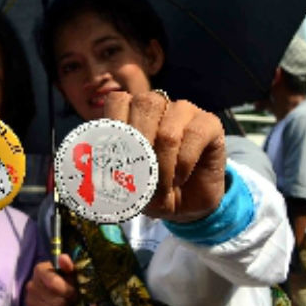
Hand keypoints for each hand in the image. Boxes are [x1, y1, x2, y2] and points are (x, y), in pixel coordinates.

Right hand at [25, 255, 77, 305]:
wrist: (52, 290)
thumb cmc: (63, 279)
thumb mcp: (68, 271)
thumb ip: (68, 265)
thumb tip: (63, 258)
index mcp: (40, 270)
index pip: (54, 283)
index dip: (68, 290)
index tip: (73, 291)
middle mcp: (31, 284)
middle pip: (57, 301)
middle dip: (68, 303)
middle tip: (71, 301)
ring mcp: (29, 300)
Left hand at [104, 91, 225, 222]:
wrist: (188, 204)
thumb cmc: (152, 188)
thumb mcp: (128, 181)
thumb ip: (113, 165)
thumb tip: (96, 166)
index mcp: (131, 112)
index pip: (118, 101)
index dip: (116, 126)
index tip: (117, 159)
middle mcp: (158, 104)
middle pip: (144, 107)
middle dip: (140, 149)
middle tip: (142, 178)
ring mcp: (184, 110)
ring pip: (168, 130)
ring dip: (162, 165)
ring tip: (162, 186)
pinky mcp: (209, 122)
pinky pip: (193, 136)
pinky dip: (183, 164)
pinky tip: (179, 179)